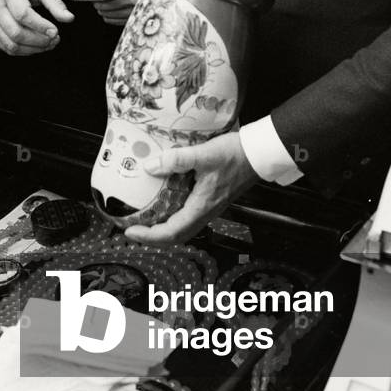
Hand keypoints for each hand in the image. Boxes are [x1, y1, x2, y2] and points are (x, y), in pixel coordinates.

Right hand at [0, 0, 73, 55]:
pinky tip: (35, 46)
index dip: (40, 26)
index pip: (22, 14)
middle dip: (39, 41)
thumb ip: (53, 2)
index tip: (55, 31)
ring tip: (48, 43)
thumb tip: (68, 18)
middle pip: (17, 33)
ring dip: (33, 49)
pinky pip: (7, 48)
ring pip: (12, 44)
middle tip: (55, 39)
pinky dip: (24, 51)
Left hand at [124, 132, 257, 244]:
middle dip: (153, 237)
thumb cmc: (236, 155)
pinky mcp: (212, 198)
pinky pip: (189, 215)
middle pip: (176, 236)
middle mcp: (205, 211)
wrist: (259, 153)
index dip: (149, 236)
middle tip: (134, 229)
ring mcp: (209, 206)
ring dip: (163, 228)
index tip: (131, 231)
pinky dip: (173, 216)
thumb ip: (176, 159)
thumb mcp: (204, 154)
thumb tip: (150, 167)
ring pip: (183, 227)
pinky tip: (166, 202)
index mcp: (202, 206)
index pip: (171, 232)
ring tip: (146, 219)